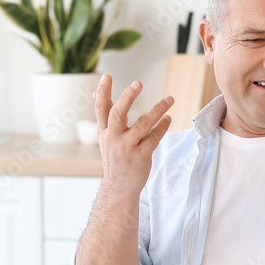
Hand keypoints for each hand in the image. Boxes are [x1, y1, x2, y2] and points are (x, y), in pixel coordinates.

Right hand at [95, 74, 172, 196]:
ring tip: (169, 99)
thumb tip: (95, 94)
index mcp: (104, 132)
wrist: (119, 188)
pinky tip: (168, 119)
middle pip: (118, 114)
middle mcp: (113, 138)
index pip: (101, 109)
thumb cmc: (115, 159)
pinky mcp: (140, 156)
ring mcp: (127, 148)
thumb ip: (104, 116)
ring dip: (157, 110)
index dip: (102, 92)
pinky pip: (154, 138)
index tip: (107, 76)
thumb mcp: (105, 137)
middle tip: (138, 83)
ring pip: (142, 125)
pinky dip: (162, 127)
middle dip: (127, 97)